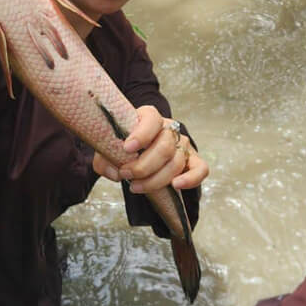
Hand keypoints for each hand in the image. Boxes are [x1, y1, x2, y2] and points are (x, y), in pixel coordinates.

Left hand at [92, 105, 208, 192]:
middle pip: (164, 147)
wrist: (140, 150)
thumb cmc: (124, 147)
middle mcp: (169, 129)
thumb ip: (105, 159)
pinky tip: (175, 186)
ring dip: (155, 179)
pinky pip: (200, 169)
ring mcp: (183, 145)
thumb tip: (115, 172)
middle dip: (143, 166)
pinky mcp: (193, 161)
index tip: (127, 148)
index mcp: (149, 118)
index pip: (151, 120)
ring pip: (176, 162)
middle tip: (126, 175)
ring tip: (136, 187)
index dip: (141, 135)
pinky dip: (191, 179)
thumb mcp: (108, 148)